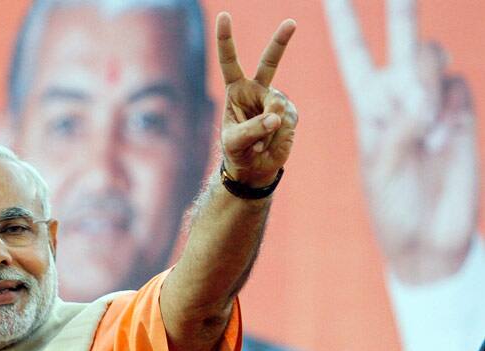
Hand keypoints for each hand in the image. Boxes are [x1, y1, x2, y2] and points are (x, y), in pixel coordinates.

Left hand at [217, 13, 297, 187]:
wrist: (255, 168)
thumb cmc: (237, 152)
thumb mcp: (235, 142)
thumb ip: (252, 129)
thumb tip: (275, 118)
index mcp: (236, 90)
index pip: (229, 61)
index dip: (226, 39)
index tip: (224, 16)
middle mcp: (257, 90)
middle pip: (270, 62)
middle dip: (281, 41)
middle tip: (291, 22)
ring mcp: (276, 101)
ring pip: (276, 109)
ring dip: (267, 131)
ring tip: (259, 143)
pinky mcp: (290, 114)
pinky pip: (286, 122)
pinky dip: (277, 137)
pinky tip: (271, 143)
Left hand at [324, 0, 477, 282]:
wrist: (428, 240)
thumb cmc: (393, 208)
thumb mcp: (381, 171)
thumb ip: (397, 131)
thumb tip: (421, 97)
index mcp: (369, 110)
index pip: (355, 56)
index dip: (346, 23)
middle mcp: (400, 101)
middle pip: (399, 44)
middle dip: (400, 12)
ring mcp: (434, 107)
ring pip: (433, 59)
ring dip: (426, 79)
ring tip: (423, 123)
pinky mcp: (462, 117)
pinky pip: (458, 88)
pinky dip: (450, 103)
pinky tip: (442, 132)